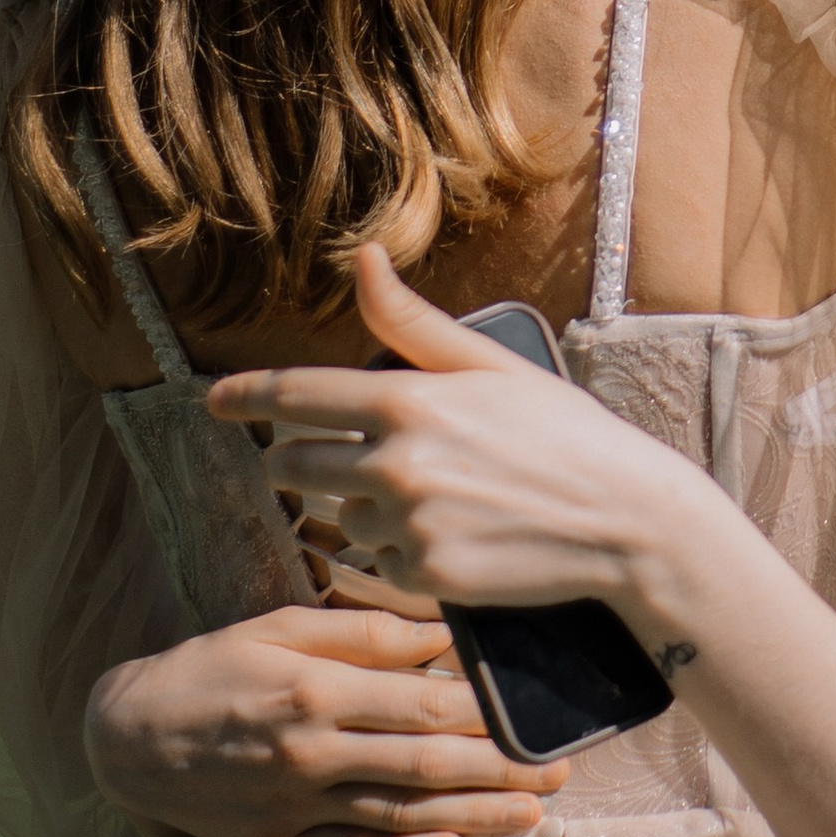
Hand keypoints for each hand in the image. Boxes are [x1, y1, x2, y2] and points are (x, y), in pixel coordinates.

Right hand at [85, 603, 567, 836]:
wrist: (128, 738)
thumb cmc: (213, 667)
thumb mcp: (280, 628)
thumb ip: (363, 634)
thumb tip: (440, 634)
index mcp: (314, 692)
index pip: (421, 706)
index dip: (485, 714)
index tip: (534, 713)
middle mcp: (311, 755)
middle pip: (426, 767)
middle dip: (501, 771)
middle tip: (560, 770)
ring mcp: (297, 809)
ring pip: (403, 817)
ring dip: (475, 818)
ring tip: (533, 815)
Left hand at [207, 247, 723, 636]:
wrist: (623, 520)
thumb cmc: (562, 431)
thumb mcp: (488, 364)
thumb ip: (410, 323)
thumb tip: (361, 259)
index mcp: (406, 402)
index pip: (294, 397)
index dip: (244, 397)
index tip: (212, 400)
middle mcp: (395, 466)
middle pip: (295, 465)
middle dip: (304, 458)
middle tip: (341, 455)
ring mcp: (406, 527)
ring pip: (338, 516)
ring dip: (360, 506)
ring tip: (431, 496)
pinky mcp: (424, 578)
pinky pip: (376, 562)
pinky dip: (397, 549)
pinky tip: (449, 532)